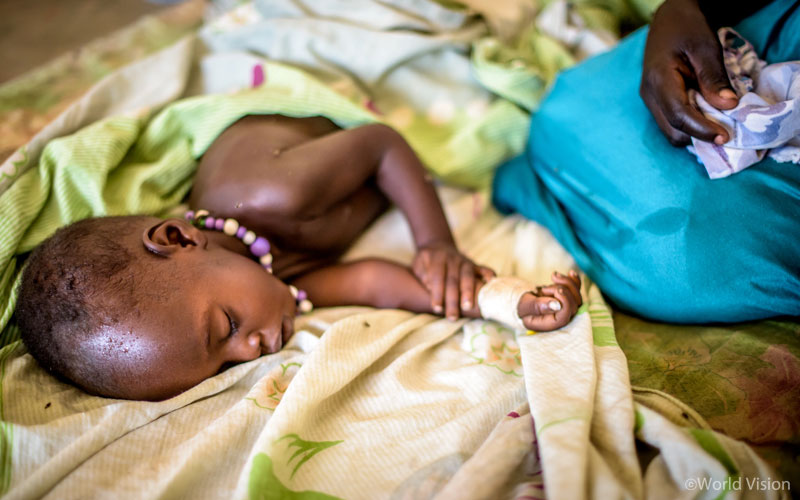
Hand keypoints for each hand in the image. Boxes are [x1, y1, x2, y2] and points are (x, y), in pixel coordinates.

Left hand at [412, 242, 495, 319]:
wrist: (439, 246)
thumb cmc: (426, 262)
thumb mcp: (418, 265)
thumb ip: (422, 275)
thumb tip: (430, 287)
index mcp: (437, 258)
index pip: (437, 277)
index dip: (437, 293)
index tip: (437, 309)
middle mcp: (453, 259)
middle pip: (453, 280)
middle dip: (453, 299)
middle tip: (452, 317)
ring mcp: (465, 261)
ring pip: (468, 276)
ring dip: (469, 292)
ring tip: (468, 308)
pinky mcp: (475, 264)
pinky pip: (484, 269)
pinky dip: (489, 276)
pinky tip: (490, 285)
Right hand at [517, 271, 581, 330]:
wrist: (523, 299)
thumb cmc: (522, 304)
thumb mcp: (524, 305)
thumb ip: (537, 306)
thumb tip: (557, 305)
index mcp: (549, 324)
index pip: (564, 317)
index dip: (565, 302)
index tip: (557, 290)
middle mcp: (560, 318)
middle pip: (573, 306)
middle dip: (562, 291)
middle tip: (545, 288)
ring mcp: (566, 309)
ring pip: (577, 297)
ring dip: (567, 283)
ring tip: (553, 276)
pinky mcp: (568, 299)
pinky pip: (578, 291)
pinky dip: (575, 281)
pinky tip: (570, 273)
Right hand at [640, 0, 737, 145]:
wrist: (670, 18)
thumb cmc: (687, 27)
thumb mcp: (706, 47)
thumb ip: (714, 77)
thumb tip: (727, 106)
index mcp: (658, 79)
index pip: (678, 115)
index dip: (701, 129)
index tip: (725, 136)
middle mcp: (649, 94)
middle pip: (672, 130)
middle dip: (698, 135)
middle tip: (727, 129)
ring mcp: (650, 100)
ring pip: (671, 130)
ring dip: (694, 132)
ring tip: (718, 121)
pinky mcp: (656, 101)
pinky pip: (671, 123)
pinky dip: (690, 125)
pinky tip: (707, 114)